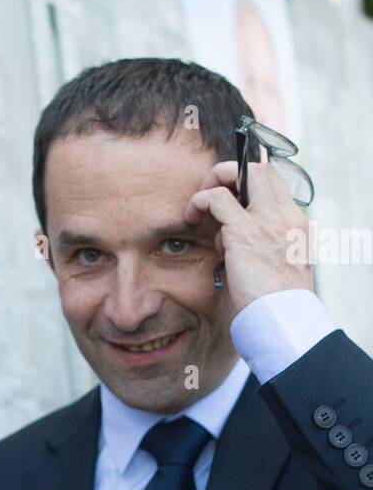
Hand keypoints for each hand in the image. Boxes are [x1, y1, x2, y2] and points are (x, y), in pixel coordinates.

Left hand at [184, 159, 312, 312]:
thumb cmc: (275, 303)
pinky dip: (200, 201)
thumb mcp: (277, 267)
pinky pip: (217, 198)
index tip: (230, 200)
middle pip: (261, 170)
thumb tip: (228, 239)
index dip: (249, 182)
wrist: (284, 319)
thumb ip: (261, 247)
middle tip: (212, 195)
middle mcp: (286, 216)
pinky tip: (191, 218)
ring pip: (240, 173)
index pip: (276, 183)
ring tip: (198, 209)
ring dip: (213, 183)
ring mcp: (267, 221)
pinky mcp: (244, 232)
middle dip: (232, 173)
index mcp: (297, 225)